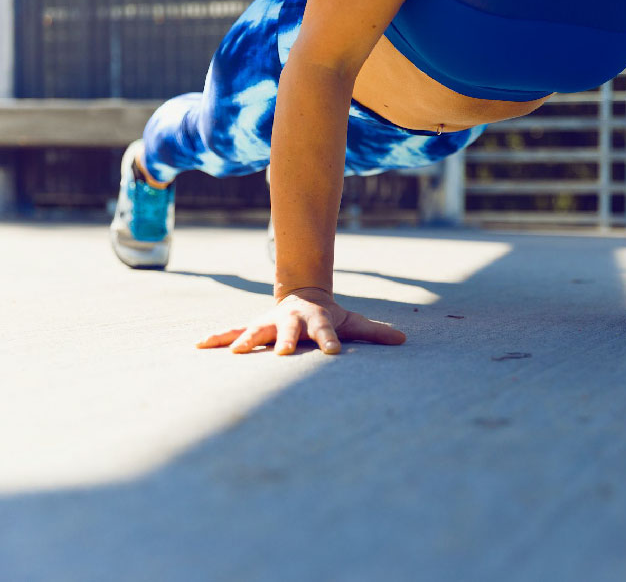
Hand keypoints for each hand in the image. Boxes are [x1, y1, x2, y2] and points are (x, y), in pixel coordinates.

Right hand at [196, 287, 405, 354]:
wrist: (302, 295)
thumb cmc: (329, 317)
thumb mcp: (352, 322)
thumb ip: (375, 332)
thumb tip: (403, 340)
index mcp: (316, 321)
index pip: (326, 333)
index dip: (330, 341)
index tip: (332, 353)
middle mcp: (291, 321)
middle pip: (288, 331)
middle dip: (285, 340)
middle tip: (281, 354)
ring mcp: (269, 323)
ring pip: (255, 331)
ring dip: (244, 340)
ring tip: (234, 352)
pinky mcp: (253, 328)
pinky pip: (231, 332)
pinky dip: (216, 338)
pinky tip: (197, 346)